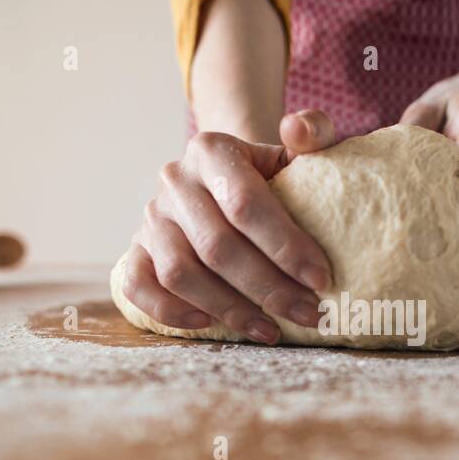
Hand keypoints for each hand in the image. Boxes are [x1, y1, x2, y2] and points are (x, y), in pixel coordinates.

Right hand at [123, 110, 336, 344]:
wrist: (229, 181)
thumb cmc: (274, 175)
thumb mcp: (298, 151)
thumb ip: (313, 132)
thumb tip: (296, 130)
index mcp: (212, 151)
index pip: (246, 203)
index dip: (285, 246)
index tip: (321, 278)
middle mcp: (174, 181)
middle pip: (216, 246)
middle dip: (269, 288)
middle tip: (309, 312)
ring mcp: (151, 218)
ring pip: (180, 274)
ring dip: (229, 309)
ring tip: (272, 329)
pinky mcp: (136, 250)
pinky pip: (139, 287)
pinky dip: (172, 310)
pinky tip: (211, 324)